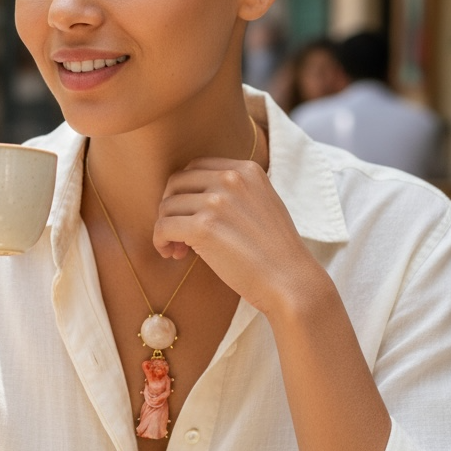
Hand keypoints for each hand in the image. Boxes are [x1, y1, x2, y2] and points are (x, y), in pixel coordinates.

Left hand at [153, 158, 315, 316]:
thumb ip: (234, 192)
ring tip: (179, 249)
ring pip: (167, 206)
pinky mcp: (203, 227)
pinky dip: (160, 241)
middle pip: (176, 183)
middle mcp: (230, 178)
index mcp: (245, 169)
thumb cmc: (275, 252)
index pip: (195, 168)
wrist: (290, 281)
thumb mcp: (262, 204)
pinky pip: (163, 227)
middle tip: (179, 235)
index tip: (190, 215)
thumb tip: (191, 198)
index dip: (186, 192)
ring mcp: (216, 201)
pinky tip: (171, 254)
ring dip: (166, 228)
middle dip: (172, 207)